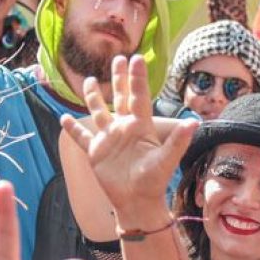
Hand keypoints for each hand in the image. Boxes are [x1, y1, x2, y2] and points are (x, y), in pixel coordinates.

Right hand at [62, 56, 196, 225]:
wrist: (136, 202)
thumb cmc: (153, 181)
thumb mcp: (165, 159)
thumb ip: (178, 140)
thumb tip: (195, 122)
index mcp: (140, 126)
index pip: (138, 96)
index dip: (136, 78)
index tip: (135, 58)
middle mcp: (124, 128)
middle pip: (120, 97)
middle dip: (119, 78)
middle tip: (117, 58)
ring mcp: (108, 139)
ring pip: (99, 112)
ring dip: (94, 97)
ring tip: (91, 81)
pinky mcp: (95, 152)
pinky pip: (82, 137)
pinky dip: (72, 129)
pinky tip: (64, 119)